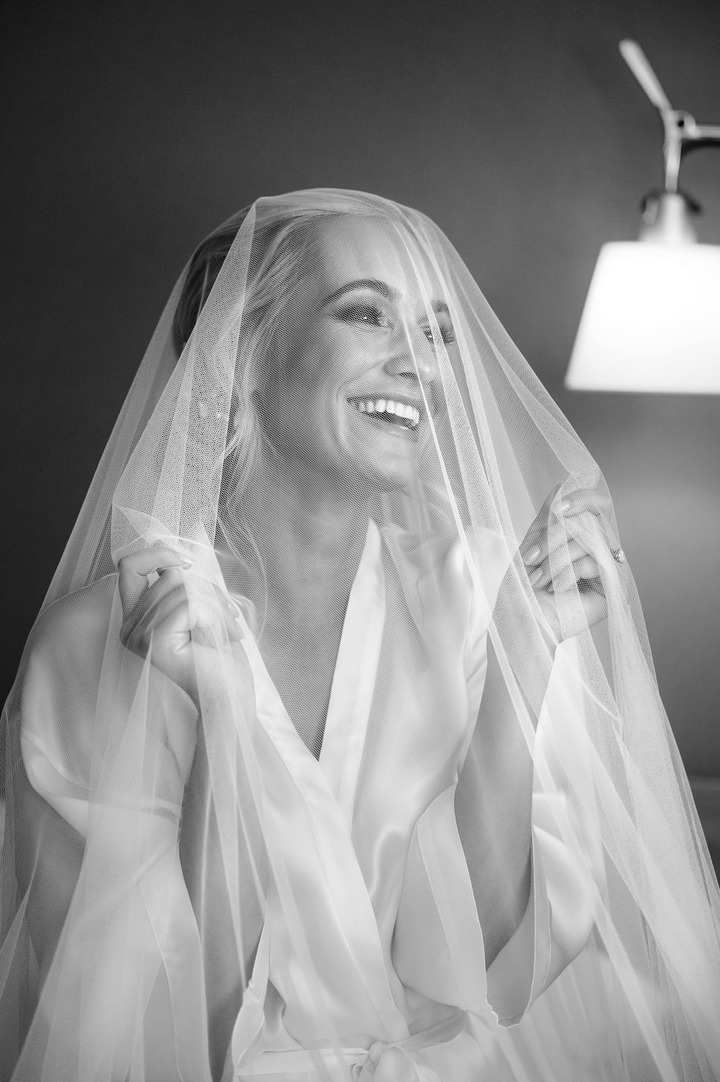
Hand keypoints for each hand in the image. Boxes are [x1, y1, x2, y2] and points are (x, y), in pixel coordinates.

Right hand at [118, 546, 248, 709]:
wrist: (230, 695)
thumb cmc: (219, 657)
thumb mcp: (200, 609)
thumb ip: (184, 586)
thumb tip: (179, 556)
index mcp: (135, 619)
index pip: (129, 567)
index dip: (158, 553)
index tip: (188, 562)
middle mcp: (129, 628)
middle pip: (168, 576)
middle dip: (208, 591)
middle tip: (228, 616)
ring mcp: (139, 636)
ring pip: (182, 589)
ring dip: (215, 605)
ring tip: (227, 629)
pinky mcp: (155, 642)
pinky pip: (188, 604)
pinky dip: (213, 615)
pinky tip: (222, 636)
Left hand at [519, 486, 615, 638]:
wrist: (520, 622)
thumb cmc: (521, 591)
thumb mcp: (531, 545)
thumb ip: (548, 518)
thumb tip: (562, 484)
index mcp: (580, 539)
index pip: (597, 504)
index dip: (581, 499)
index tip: (557, 510)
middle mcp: (597, 551)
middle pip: (593, 518)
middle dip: (555, 537)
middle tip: (533, 559)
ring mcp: (607, 570)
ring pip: (590, 540)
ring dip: (555, 559)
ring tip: (540, 580)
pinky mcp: (613, 589)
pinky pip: (596, 561)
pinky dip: (569, 572)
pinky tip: (557, 589)